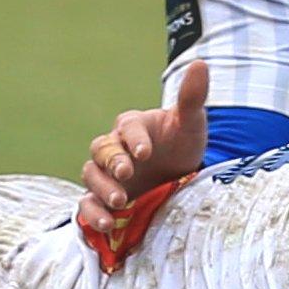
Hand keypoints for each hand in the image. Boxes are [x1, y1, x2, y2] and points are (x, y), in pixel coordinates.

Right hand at [77, 60, 208, 232]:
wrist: (180, 179)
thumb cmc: (181, 146)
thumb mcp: (191, 124)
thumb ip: (191, 98)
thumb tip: (201, 63)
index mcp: (133, 127)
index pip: (128, 127)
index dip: (134, 138)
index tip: (146, 152)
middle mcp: (115, 150)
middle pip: (102, 151)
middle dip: (114, 163)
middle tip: (128, 174)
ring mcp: (107, 176)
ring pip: (91, 176)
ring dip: (101, 188)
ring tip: (120, 202)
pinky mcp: (103, 202)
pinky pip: (87, 206)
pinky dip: (91, 214)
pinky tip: (105, 224)